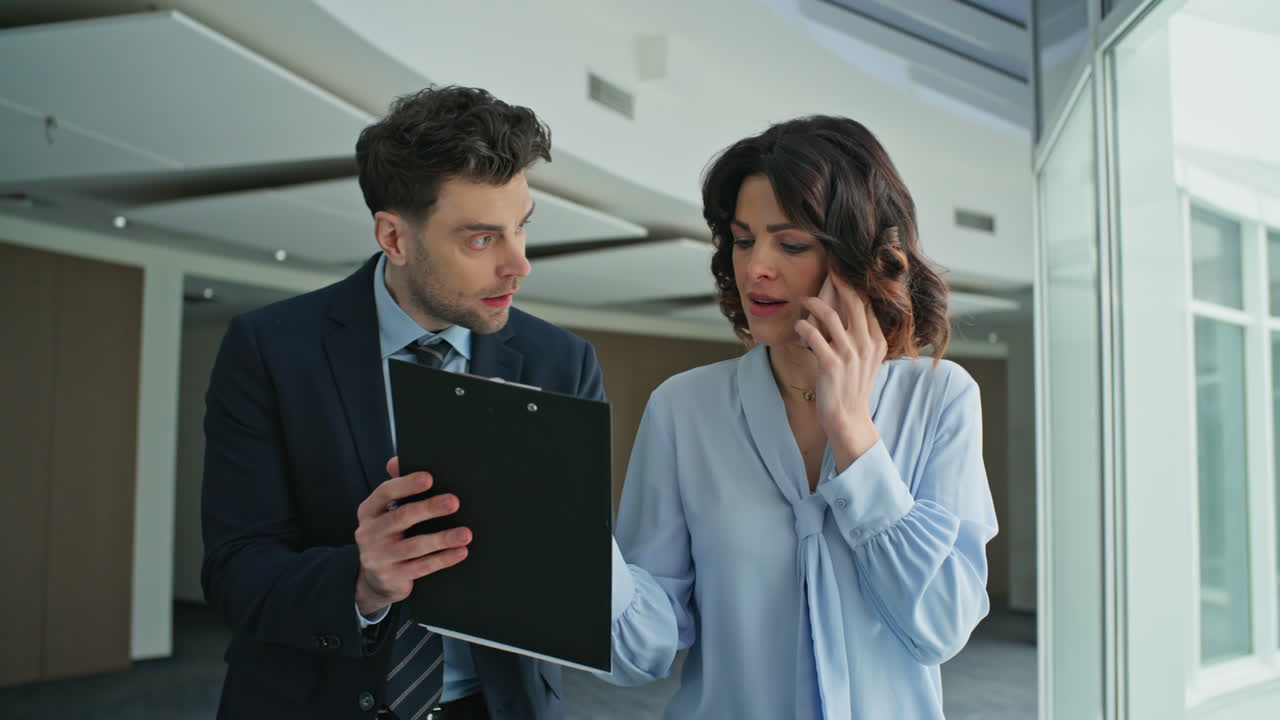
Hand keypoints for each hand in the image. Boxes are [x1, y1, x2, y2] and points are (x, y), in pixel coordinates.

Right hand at [353, 456, 470, 616]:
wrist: (373, 580)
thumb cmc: (387, 535)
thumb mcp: (385, 512)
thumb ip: (395, 488)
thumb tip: (396, 460)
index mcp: (368, 511)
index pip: (386, 493)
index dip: (407, 484)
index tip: (429, 478)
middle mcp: (369, 533)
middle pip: (402, 517)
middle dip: (429, 508)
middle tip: (454, 502)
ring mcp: (378, 557)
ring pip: (415, 546)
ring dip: (443, 538)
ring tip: (465, 533)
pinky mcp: (391, 577)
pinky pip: (422, 567)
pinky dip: (443, 559)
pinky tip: (461, 551)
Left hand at [796, 269, 886, 472]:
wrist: (848, 419)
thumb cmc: (851, 387)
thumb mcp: (864, 359)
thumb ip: (859, 335)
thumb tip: (848, 311)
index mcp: (875, 340)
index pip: (866, 303)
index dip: (854, 284)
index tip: (842, 268)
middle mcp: (865, 344)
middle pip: (853, 301)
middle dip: (839, 281)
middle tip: (828, 266)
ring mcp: (849, 354)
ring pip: (830, 315)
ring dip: (813, 303)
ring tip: (804, 300)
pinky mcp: (831, 365)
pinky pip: (814, 336)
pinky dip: (804, 327)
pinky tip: (799, 326)